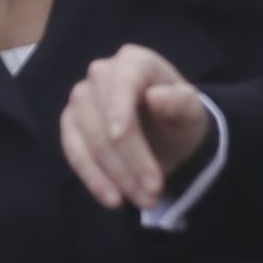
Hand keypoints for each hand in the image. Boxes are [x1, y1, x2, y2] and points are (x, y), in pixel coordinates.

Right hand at [61, 43, 213, 210]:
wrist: (167, 136)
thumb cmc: (180, 119)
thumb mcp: (192, 113)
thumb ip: (180, 103)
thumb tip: (155, 97)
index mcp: (134, 62)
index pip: (122, 82)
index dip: (118, 109)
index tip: (119, 136)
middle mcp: (101, 74)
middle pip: (105, 120)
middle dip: (128, 161)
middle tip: (153, 192)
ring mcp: (81, 99)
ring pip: (89, 142)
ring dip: (115, 176)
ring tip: (143, 200)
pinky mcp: (71, 125)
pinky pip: (74, 153)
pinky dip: (93, 179)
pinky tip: (113, 199)